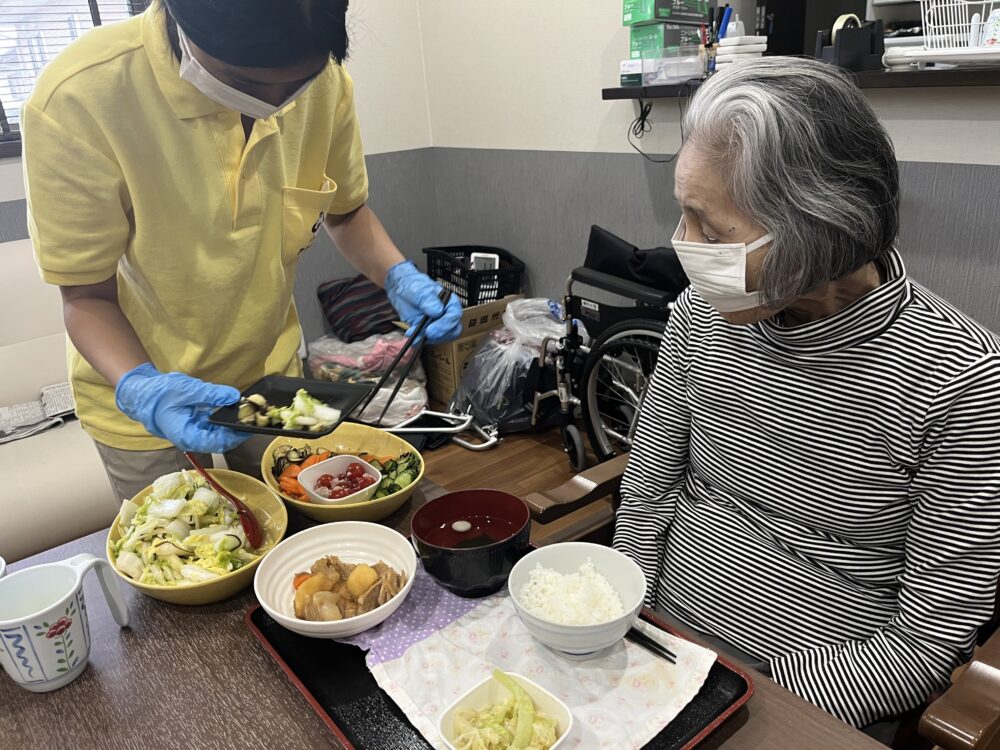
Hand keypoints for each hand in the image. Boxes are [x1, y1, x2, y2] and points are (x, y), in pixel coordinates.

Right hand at [115, 363, 249, 452]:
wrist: (142, 393)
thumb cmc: (160, 394)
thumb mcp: (187, 390)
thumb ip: (212, 394)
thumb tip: (234, 396)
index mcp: (186, 436)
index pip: (217, 443)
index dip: (235, 436)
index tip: (250, 425)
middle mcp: (191, 439)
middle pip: (221, 441)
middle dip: (238, 431)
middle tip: (254, 417)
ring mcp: (194, 433)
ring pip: (219, 435)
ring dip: (233, 426)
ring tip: (248, 413)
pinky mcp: (196, 426)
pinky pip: (214, 427)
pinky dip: (225, 420)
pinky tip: (235, 410)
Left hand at [384, 261, 462, 344]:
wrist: (400, 289)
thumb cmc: (413, 285)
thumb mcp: (418, 289)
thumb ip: (427, 299)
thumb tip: (438, 310)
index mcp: (449, 302)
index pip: (454, 315)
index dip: (445, 324)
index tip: (431, 329)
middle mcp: (446, 314)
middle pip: (452, 330)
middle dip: (439, 335)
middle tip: (425, 334)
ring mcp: (438, 323)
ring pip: (442, 337)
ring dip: (429, 339)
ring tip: (415, 334)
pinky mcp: (427, 330)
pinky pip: (428, 340)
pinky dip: (420, 341)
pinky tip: (412, 337)